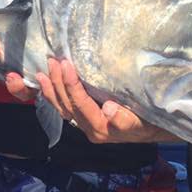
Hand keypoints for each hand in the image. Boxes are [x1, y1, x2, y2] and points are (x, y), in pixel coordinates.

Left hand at [36, 58, 176, 143]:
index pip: (80, 104)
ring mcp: (84, 125)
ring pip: (61, 108)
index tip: (66, 64)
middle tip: (53, 61)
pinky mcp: (84, 119)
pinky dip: (54, 96)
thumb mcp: (139, 121)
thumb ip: (124, 119)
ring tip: (42, 72)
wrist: (150, 129)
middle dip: (57, 83)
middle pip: (67, 105)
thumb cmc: (146, 122)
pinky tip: (47, 84)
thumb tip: (108, 109)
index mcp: (100, 128)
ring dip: (51, 89)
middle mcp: (88, 128)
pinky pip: (64, 108)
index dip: (71, 84)